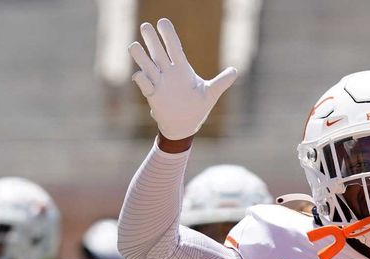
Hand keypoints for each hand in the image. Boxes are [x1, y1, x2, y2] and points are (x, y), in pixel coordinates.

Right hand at [129, 18, 236, 139]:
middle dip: (151, 39)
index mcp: (181, 68)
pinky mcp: (152, 95)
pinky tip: (140, 75)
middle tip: (145, 26)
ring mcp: (158, 82)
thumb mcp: (211, 93)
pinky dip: (141, 79)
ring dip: (140, 55)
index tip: (162, 22)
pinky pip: (144, 83)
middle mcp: (167, 72)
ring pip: (146, 64)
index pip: (174, 47)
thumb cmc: (197, 108)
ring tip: (134, 45)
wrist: (185, 126)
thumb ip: (222, 82)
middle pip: (157, 51)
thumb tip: (235, 71)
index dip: (168, 35)